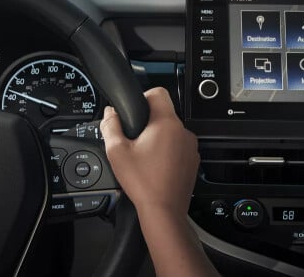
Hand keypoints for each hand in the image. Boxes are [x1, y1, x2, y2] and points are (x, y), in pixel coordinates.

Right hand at [100, 87, 199, 216]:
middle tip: (135, 141)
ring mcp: (191, 147)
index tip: (136, 111)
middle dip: (148, 123)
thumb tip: (110, 113)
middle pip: (164, 114)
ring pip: (171, 131)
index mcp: (166, 124)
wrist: (163, 210)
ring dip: (159, 138)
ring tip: (145, 156)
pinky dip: (168, 151)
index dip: (144, 97)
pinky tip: (156, 165)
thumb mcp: (117, 152)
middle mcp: (183, 132)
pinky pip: (179, 146)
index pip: (159, 93)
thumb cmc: (143, 183)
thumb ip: (110, 126)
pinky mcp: (193, 160)